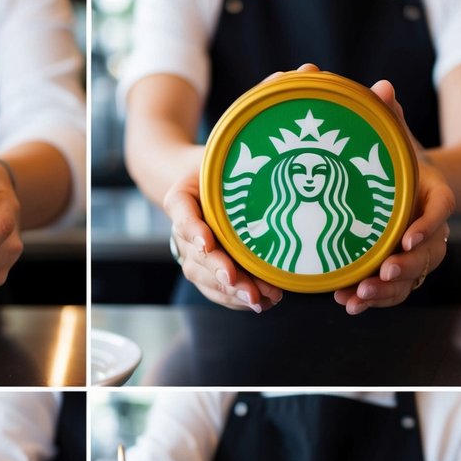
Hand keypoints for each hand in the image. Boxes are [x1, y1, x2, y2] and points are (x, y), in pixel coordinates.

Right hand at [164, 165, 282, 312]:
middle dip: (219, 272)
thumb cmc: (218, 168)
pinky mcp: (204, 272)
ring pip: (205, 279)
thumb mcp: (222, 158)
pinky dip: (236, 300)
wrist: (201, 184)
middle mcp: (181, 233)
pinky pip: (215, 291)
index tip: (208, 244)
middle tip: (238, 281)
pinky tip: (259, 302)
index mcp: (180, 200)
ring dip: (232, 292)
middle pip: (197, 258)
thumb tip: (280, 164)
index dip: (195, 232)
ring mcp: (191, 256)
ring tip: (258, 299)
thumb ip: (235, 165)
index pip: (184, 217)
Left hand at [334, 79, 453, 314]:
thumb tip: (381, 87)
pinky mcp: (399, 270)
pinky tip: (349, 304)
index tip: (404, 240)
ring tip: (358, 295)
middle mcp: (430, 227)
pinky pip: (395, 291)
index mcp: (434, 193)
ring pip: (412, 279)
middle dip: (406, 267)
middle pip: (429, 254)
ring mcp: (416, 252)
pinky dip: (374, 300)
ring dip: (387, 291)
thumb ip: (389, 116)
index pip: (440, 211)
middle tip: (381, 272)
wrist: (403, 184)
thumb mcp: (394, 136)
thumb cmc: (397, 158)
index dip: (426, 226)